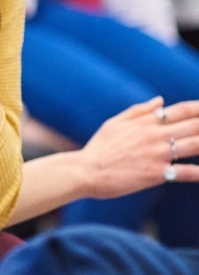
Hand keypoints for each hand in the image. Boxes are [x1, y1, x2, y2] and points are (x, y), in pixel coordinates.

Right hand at [81, 96, 198, 198]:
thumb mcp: (115, 122)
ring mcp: (157, 154)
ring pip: (194, 145)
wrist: (86, 171)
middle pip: (194, 126)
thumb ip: (139, 110)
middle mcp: (155, 135)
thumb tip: (160, 101)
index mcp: (146, 121)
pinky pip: (185, 172)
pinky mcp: (156, 174)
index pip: (181, 110)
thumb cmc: (99, 147)